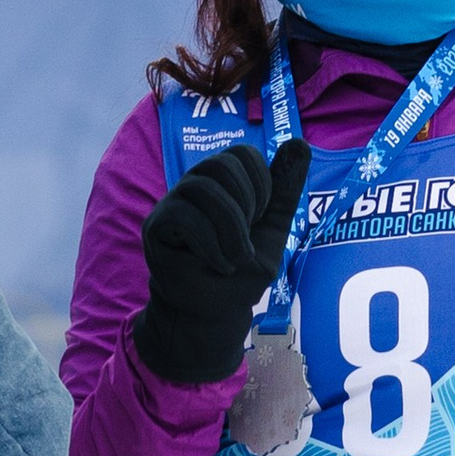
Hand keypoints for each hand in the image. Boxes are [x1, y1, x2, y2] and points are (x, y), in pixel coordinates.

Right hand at [133, 138, 312, 387]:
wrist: (214, 311)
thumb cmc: (240, 271)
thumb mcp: (272, 228)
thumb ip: (284, 189)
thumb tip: (299, 143)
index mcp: (223, 182)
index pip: (241, 154)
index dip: (260, 182)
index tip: (260, 217)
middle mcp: (195, 185)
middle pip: (221, 164)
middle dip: (246, 205)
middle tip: (246, 240)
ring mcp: (172, 203)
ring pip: (203, 189)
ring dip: (231, 230)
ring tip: (234, 258)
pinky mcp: (156, 226)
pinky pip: (186, 217)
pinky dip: (211, 245)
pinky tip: (218, 265)